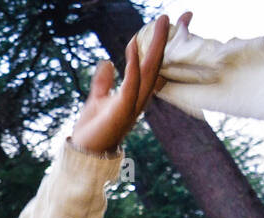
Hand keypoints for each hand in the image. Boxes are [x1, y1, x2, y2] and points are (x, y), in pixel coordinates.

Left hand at [70, 12, 184, 154]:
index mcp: (136, 94)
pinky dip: (133, 63)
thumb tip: (107, 62)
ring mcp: (133, 103)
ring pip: (149, 70)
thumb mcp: (97, 100)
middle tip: (178, 16)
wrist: (85, 154)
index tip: (171, 24)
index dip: (162, 46)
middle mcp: (139, 98)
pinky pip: (131, 82)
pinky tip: (133, 46)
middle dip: (167, 40)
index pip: (154, 66)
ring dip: (156, 46)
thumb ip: (104, 82)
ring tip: (162, 22)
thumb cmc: (93, 131)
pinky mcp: (122, 108)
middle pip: (157, 64)